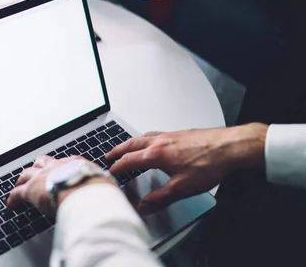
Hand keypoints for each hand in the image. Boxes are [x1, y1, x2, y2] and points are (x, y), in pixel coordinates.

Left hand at [7, 155, 115, 214]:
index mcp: (75, 163)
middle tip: (36, 174)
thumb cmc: (98, 190)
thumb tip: (109, 196)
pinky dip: (12, 199)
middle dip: (38, 168)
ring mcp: (42, 176)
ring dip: (23, 180)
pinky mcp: (30, 190)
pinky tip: (10, 206)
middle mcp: (56, 166)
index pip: (65, 163)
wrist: (85, 191)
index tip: (60, 173)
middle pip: (42, 162)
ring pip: (26, 174)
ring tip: (20, 186)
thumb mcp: (104, 184)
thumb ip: (101, 187)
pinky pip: (17, 193)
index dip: (60, 169)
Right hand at [106, 124, 267, 213]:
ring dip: (130, 143)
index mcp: (156, 154)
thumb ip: (160, 198)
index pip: (129, 160)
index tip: (110, 172)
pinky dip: (145, 139)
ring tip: (126, 148)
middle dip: (118, 150)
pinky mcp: (179, 133)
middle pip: (131, 144)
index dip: (117, 167)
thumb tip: (144, 206)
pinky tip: (152, 143)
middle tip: (109, 155)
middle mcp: (160, 141)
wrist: (230, 147)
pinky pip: (154, 134)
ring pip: (142, 137)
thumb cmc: (210, 163)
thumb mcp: (182, 188)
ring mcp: (169, 135)